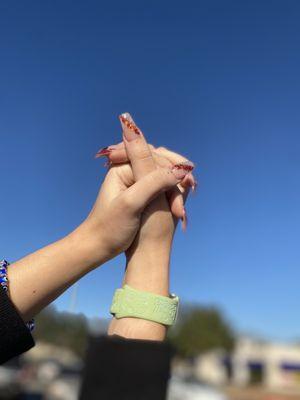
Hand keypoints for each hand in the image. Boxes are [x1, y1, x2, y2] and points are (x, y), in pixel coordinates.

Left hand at [77, 126, 193, 266]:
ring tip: (180, 212)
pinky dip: (172, 196)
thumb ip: (153, 182)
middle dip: (175, 180)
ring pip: (164, 176)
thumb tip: (180, 168)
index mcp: (122, 167)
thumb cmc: (110, 227)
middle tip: (186, 198)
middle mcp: (129, 170)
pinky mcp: (141, 194)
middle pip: (161, 164)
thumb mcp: (131, 203)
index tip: (186, 186)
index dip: (172, 169)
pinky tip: (177, 209)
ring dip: (175, 190)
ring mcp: (136, 182)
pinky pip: (162, 187)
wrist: (99, 248)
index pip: (155, 156)